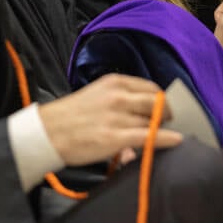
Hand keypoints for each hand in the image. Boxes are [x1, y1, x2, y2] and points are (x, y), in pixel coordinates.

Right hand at [39, 74, 182, 166]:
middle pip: (157, 102)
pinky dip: (166, 138)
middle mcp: (118, 96)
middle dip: (167, 113)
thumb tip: (142, 109)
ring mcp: (117, 116)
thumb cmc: (69, 117)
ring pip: (153, 121)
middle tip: (169, 123)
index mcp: (114, 82)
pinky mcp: (115, 137)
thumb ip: (120, 98)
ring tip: (163, 136)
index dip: (162, 99)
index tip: (166, 108)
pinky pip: (149, 136)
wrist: (46, 134)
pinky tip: (176, 140)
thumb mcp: (96, 95)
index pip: (151, 87)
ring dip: (161, 129)